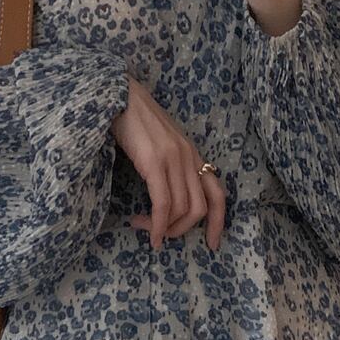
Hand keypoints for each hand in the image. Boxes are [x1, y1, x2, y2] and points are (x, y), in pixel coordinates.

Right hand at [110, 75, 225, 251]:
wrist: (120, 96)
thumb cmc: (135, 121)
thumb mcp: (162, 145)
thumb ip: (171, 166)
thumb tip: (169, 199)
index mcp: (193, 155)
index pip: (218, 194)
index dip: (218, 222)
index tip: (212, 244)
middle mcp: (189, 158)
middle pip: (200, 208)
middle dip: (183, 230)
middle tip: (163, 236)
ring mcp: (174, 160)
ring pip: (182, 209)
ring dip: (165, 228)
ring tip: (146, 229)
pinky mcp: (155, 162)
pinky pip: (163, 203)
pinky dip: (158, 224)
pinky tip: (149, 232)